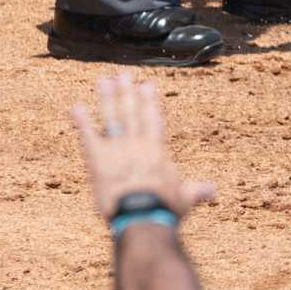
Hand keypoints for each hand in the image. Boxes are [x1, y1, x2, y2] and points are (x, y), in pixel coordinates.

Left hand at [70, 71, 216, 222]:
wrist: (141, 214)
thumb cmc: (165, 207)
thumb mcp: (184, 197)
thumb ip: (197, 190)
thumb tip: (214, 190)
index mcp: (156, 149)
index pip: (153, 119)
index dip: (149, 101)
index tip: (147, 85)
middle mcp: (137, 143)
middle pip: (131, 112)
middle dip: (127, 92)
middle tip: (123, 75)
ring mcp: (118, 149)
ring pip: (112, 117)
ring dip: (107, 98)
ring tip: (104, 81)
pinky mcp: (98, 159)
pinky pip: (89, 136)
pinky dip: (82, 122)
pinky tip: (76, 108)